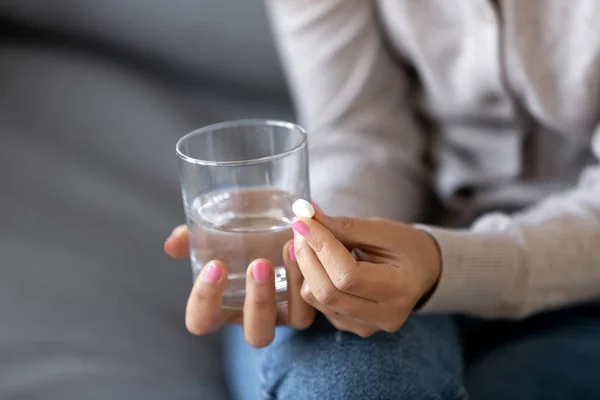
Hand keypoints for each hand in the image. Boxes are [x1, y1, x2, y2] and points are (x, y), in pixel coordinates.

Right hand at [164, 226, 315, 346]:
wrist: (285, 217)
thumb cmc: (245, 226)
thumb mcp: (220, 226)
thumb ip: (196, 236)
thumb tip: (173, 244)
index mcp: (223, 304)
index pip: (203, 320)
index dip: (205, 301)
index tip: (214, 266)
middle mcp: (257, 314)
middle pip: (256, 334)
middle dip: (258, 301)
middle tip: (259, 263)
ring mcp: (290, 310)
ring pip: (296, 321)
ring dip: (293, 287)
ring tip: (290, 248)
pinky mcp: (315, 298)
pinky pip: (319, 301)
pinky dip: (315, 275)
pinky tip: (310, 245)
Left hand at [291, 208, 441, 336]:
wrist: (421, 271)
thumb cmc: (404, 246)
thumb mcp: (381, 230)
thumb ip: (343, 226)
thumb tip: (306, 216)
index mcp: (399, 289)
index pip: (348, 274)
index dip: (320, 246)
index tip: (303, 220)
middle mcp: (384, 316)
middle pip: (327, 292)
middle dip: (306, 255)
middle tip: (300, 228)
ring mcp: (367, 326)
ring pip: (317, 299)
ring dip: (305, 266)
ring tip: (312, 240)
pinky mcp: (352, 327)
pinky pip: (318, 305)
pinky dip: (312, 279)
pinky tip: (322, 261)